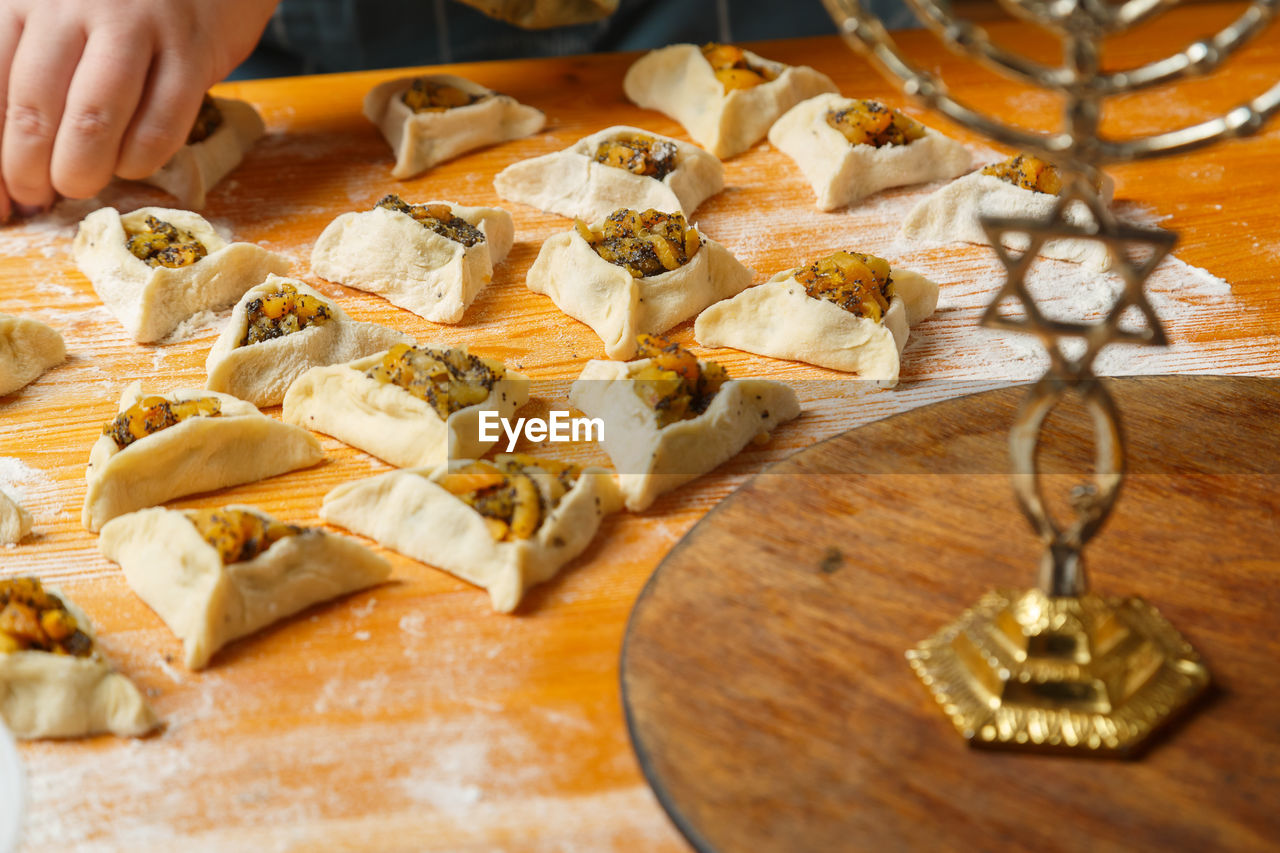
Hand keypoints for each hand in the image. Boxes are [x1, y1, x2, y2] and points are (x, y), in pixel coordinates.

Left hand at [0, 0, 278, 220]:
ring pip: (92, 119)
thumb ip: (25, 80)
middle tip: (41, 194)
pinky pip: (160, 123)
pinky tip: (132, 164)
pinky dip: (140, 158)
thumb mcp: (53, 18)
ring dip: (81, 170)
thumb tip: (7, 179)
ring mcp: (135, 24)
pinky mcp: (192, 49)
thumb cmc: (120, 4)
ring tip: (80, 186)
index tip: (0, 204)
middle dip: (29, 171)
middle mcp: (70, 5)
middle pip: (33, 108)